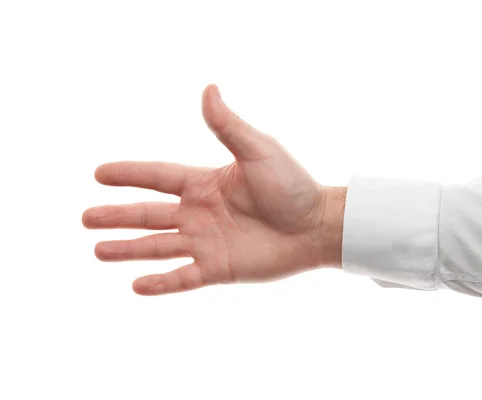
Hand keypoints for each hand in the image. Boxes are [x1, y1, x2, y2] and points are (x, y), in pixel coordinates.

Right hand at [82, 85, 345, 294]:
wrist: (317, 225)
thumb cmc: (292, 185)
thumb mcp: (258, 150)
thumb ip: (228, 127)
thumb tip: (208, 89)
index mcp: (205, 183)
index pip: (158, 176)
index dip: (129, 174)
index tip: (99, 173)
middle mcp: (200, 212)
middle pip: (149, 214)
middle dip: (117, 216)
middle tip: (85, 218)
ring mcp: (207, 242)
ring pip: (159, 246)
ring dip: (128, 249)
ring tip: (98, 250)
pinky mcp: (219, 268)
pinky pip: (183, 277)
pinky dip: (161, 283)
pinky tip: (136, 285)